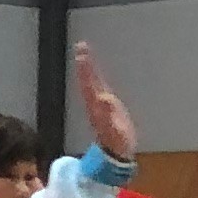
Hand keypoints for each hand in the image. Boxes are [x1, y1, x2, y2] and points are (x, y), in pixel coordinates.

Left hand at [73, 42, 137, 164]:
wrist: (115, 152)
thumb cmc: (116, 143)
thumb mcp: (115, 129)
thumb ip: (110, 115)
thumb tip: (104, 98)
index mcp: (96, 106)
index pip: (90, 83)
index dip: (86, 69)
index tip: (82, 54)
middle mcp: (95, 103)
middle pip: (88, 79)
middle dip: (85, 63)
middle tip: (81, 45)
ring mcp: (98, 104)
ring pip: (91, 82)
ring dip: (88, 67)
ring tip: (84, 52)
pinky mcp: (106, 106)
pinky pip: (98, 86)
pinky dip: (95, 76)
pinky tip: (94, 69)